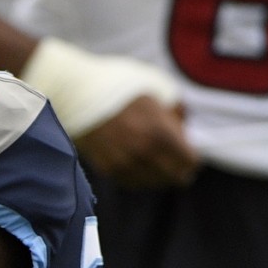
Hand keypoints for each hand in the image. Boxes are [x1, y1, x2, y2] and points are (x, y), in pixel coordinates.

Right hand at [76, 97, 197, 187]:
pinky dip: (138, 175)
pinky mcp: (107, 169)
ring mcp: (124, 163)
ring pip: (153, 183)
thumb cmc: (119, 84)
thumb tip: (183, 127)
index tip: (184, 146)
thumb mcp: (157, 87)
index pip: (190, 162)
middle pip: (175, 178)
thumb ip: (176, 110)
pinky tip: (134, 160)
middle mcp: (144, 153)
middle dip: (178, 167)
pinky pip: (132, 182)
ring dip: (157, 173)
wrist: (76, 92)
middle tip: (172, 155)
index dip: (190, 154)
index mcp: (161, 133)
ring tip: (150, 155)